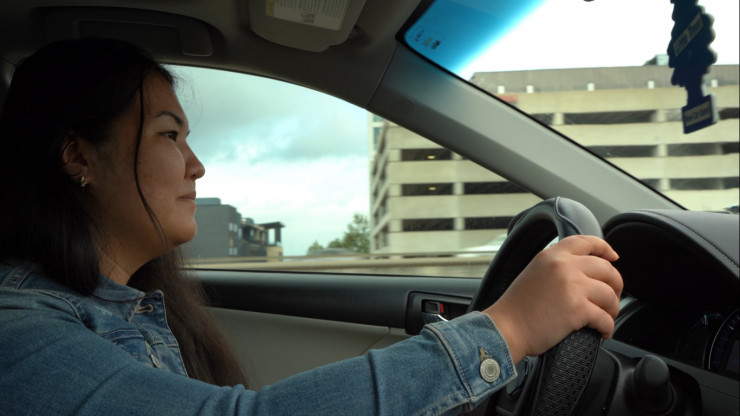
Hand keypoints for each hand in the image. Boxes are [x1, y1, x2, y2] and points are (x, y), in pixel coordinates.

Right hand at [483, 235, 622, 362]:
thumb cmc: (516, 308)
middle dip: (615, 286)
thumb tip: (582, 273)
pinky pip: (605, 318)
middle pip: (607, 269)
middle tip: (612, 298)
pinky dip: (607, 328)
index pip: (586, 242)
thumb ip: (556, 267)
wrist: (506, 328)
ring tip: (606, 318)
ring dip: (612, 309)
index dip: (605, 249)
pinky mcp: (578, 309)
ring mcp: (572, 286)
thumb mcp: (534, 273)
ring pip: (610, 295)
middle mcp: (564, 266)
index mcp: (552, 256)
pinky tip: (601, 332)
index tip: (613, 257)